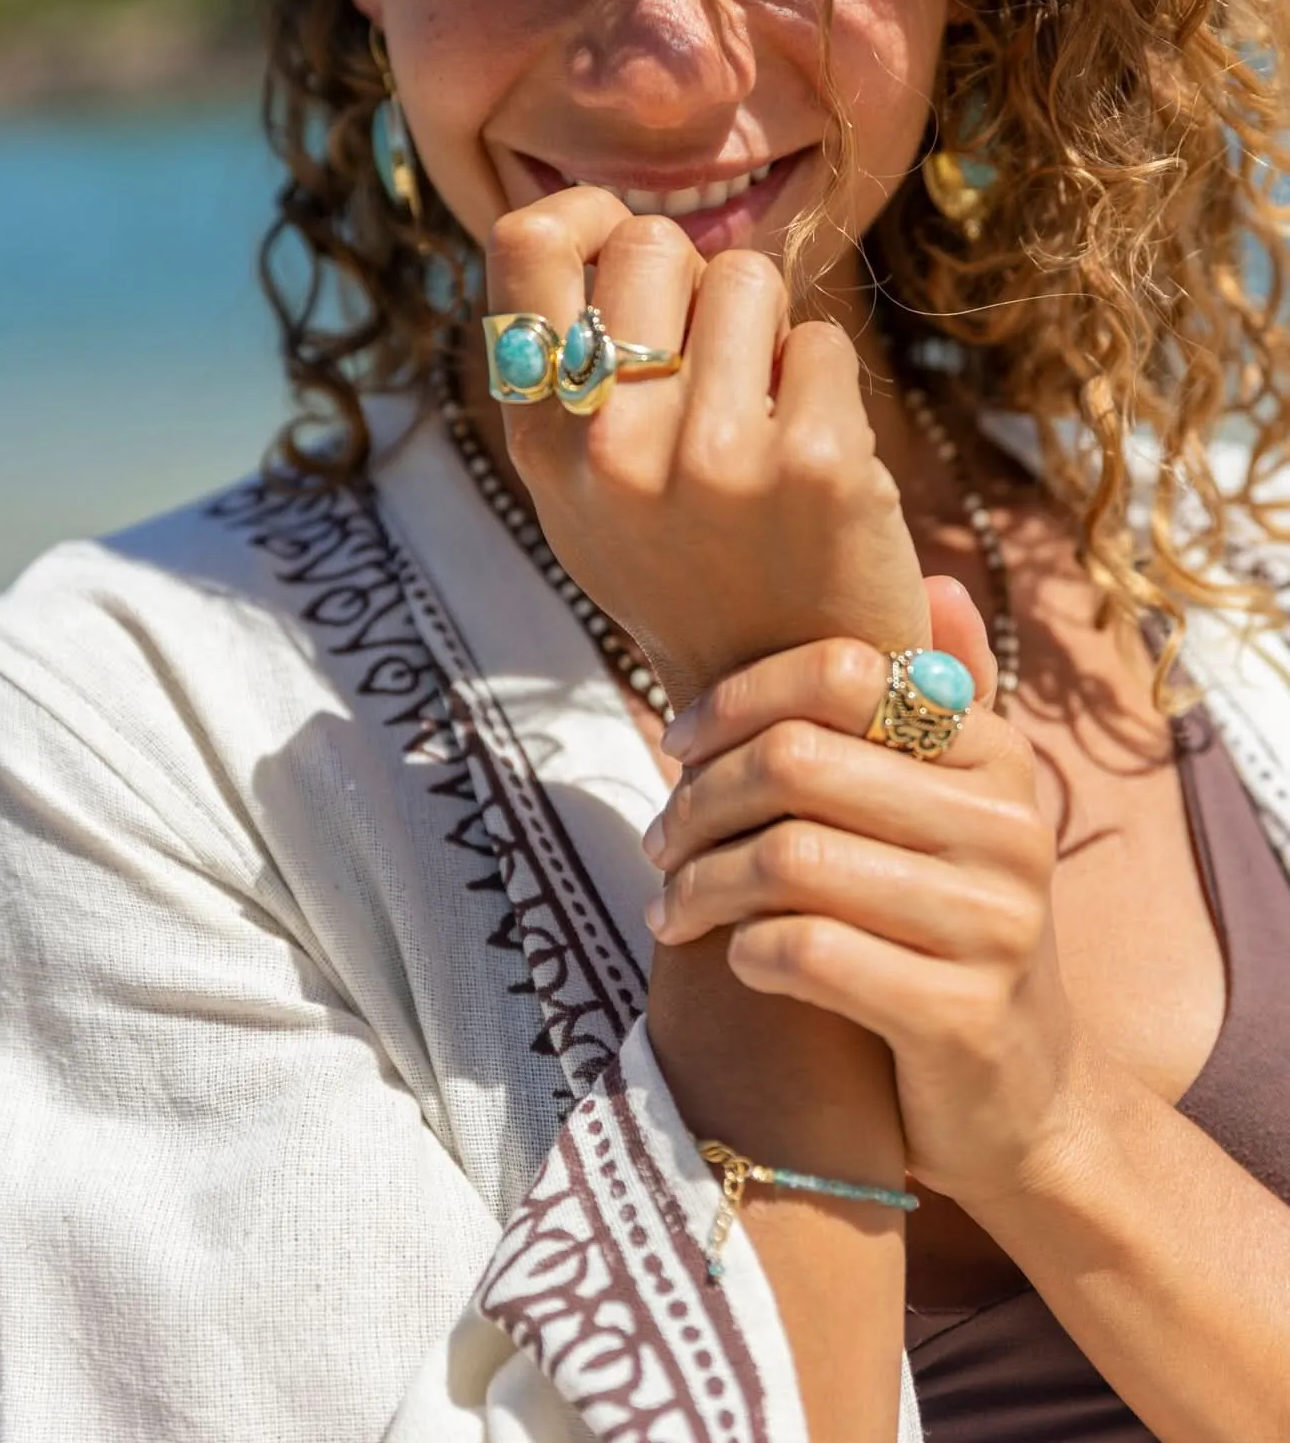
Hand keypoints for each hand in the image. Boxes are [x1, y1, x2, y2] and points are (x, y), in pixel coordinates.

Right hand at [485, 186, 930, 711]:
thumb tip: (594, 228)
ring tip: (763, 416)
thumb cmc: (686, 568)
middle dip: (696, 283)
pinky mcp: (815, 462)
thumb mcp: (583, 491)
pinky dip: (826, 382)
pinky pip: (822, 339)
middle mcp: (612, 447)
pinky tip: (813, 456)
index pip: (526, 245)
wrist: (781, 694)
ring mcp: (715, 455)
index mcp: (543, 444)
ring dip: (767, 330)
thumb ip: (570, 375)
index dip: (584, 214)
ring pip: (747, 277)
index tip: (621, 242)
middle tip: (716, 366)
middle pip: (652, 244)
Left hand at [641, 623, 1085, 1211]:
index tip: (680, 742)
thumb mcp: (955, 809)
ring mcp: (993, 923)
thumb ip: (938, 702)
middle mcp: (1008, 825)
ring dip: (701, 884)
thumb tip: (940, 580)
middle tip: (658, 840)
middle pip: (795, 761)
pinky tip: (735, 960)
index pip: (840, 672)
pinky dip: (745, 951)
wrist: (1019, 1098)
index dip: (736, 697)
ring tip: (671, 906)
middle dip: (697, 799)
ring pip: (788, 857)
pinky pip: (807, 951)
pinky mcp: (960, 1014)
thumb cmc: (947, 927)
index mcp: (997, 753)